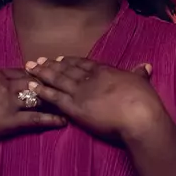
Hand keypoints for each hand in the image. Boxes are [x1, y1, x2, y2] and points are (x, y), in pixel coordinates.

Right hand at [0, 53, 65, 144]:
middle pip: (31, 82)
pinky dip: (50, 119)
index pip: (16, 72)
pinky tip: (63, 121)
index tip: (40, 73)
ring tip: (69, 100)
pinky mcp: (11, 122)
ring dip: (53, 99)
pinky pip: (35, 119)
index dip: (29, 73)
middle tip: (62, 84)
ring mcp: (10, 104)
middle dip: (47, 82)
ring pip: (37, 98)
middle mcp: (5, 86)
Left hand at [25, 56, 164, 142]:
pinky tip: (31, 86)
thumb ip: (139, 74)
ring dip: (42, 73)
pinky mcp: (75, 107)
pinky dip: (42, 91)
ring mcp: (81, 92)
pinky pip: (54, 97)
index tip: (60, 58)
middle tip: (38, 60)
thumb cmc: (144, 101)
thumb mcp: (142, 82)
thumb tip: (145, 66)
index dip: (71, 61)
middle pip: (67, 69)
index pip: (84, 64)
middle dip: (52, 65)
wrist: (139, 116)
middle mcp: (90, 79)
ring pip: (57, 80)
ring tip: (29, 68)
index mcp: (106, 71)